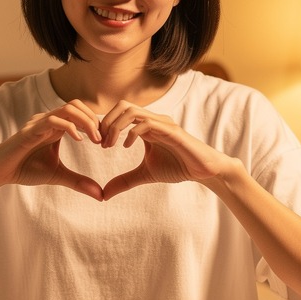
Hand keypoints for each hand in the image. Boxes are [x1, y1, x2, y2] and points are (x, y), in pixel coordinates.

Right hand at [0, 101, 103, 200]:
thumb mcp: (58, 176)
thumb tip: (101, 195)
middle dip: (94, 120)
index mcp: (56, 127)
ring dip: (86, 121)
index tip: (106, 142)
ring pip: (68, 108)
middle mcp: (48, 120)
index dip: (96, 124)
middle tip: (104, 140)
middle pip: (77, 105)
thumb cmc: (25, 170)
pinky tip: (78, 140)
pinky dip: (69, 127)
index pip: (80, 112)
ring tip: (95, 139)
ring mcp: (38, 123)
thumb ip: (79, 182)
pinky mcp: (30, 130)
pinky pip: (53, 120)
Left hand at [98, 103, 231, 199]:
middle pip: (122, 105)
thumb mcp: (145, 174)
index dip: (104, 124)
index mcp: (146, 126)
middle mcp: (153, 120)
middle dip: (106, 122)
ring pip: (132, 111)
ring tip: (109, 145)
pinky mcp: (172, 131)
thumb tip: (104, 194)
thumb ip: (125, 180)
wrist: (204, 170)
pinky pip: (147, 124)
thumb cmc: (178, 167)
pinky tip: (126, 147)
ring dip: (115, 126)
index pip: (119, 113)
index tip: (97, 143)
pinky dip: (132, 133)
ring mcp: (162, 123)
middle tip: (100, 142)